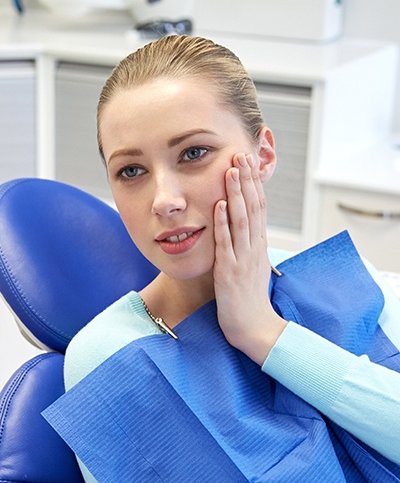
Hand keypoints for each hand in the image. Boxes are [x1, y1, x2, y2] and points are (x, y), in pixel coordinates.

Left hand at [213, 152, 286, 364]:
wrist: (254, 328)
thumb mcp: (253, 267)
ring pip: (242, 220)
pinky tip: (217, 205)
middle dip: (246, 180)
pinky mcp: (230, 272)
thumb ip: (248, 246)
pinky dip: (222, 223)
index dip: (254, 184)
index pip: (259, 208)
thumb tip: (245, 228)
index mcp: (259, 246)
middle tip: (241, 154)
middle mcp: (254, 248)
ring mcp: (243, 259)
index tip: (248, 162)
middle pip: (253, 208)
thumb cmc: (250, 299)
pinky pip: (226, 244)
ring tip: (231, 170)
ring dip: (236, 194)